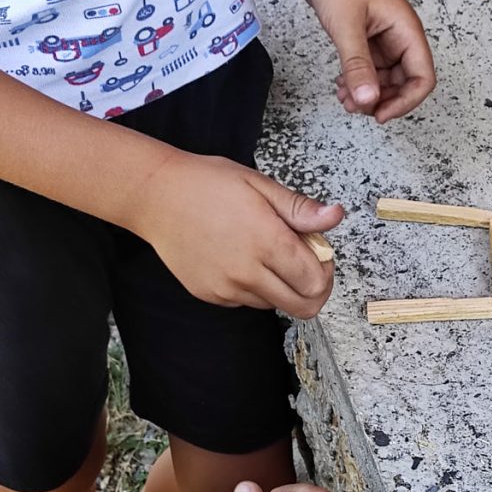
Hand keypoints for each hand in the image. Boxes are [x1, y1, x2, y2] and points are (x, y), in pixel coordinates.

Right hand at [137, 153, 343, 318]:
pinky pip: (248, 301)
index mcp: (266, 241)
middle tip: (304, 263)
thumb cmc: (207, 184)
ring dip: (282, 286)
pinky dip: (255, 287)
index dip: (326, 269)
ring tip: (265, 252)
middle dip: (314, 288)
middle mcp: (248, 272)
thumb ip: (300, 209)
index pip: (316, 281)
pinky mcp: (211, 295)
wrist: (156, 197)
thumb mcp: (260, 185)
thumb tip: (335, 216)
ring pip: (276, 305)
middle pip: (303, 306)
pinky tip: (241, 258)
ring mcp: (227, 288)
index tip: (318, 252)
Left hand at [304, 0, 435, 122]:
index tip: (379, 114)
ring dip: (366, 94)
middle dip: (381, 100)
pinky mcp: (366, 38)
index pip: (422, 78)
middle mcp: (399, 36)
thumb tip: (369, 100)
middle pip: (404, 84)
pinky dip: (357, 82)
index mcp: (406, 30)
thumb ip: (358, 66)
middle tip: (355, 106)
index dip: (405, 102)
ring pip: (384, 80)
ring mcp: (382, 38)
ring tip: (344, 97)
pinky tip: (341, 86)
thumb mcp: (347, 26)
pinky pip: (369, 70)